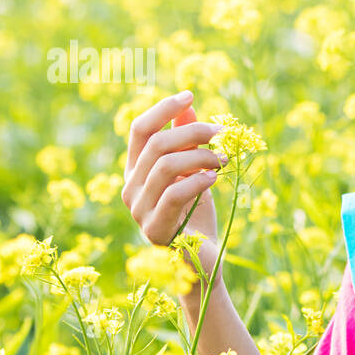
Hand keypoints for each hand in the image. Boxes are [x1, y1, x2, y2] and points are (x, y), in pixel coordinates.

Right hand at [122, 90, 225, 288]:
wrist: (202, 260)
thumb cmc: (198, 215)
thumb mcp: (195, 173)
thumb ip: (187, 144)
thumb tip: (190, 108)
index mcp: (136, 170)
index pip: (140, 130)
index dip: (163, 109)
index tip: (190, 95)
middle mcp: (130, 187)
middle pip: (156, 145)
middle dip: (193, 132)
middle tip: (222, 132)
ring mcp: (139, 210)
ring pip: (164, 167)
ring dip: (200, 156)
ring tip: (223, 158)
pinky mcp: (154, 229)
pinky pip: (173, 195)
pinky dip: (197, 181)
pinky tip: (215, 178)